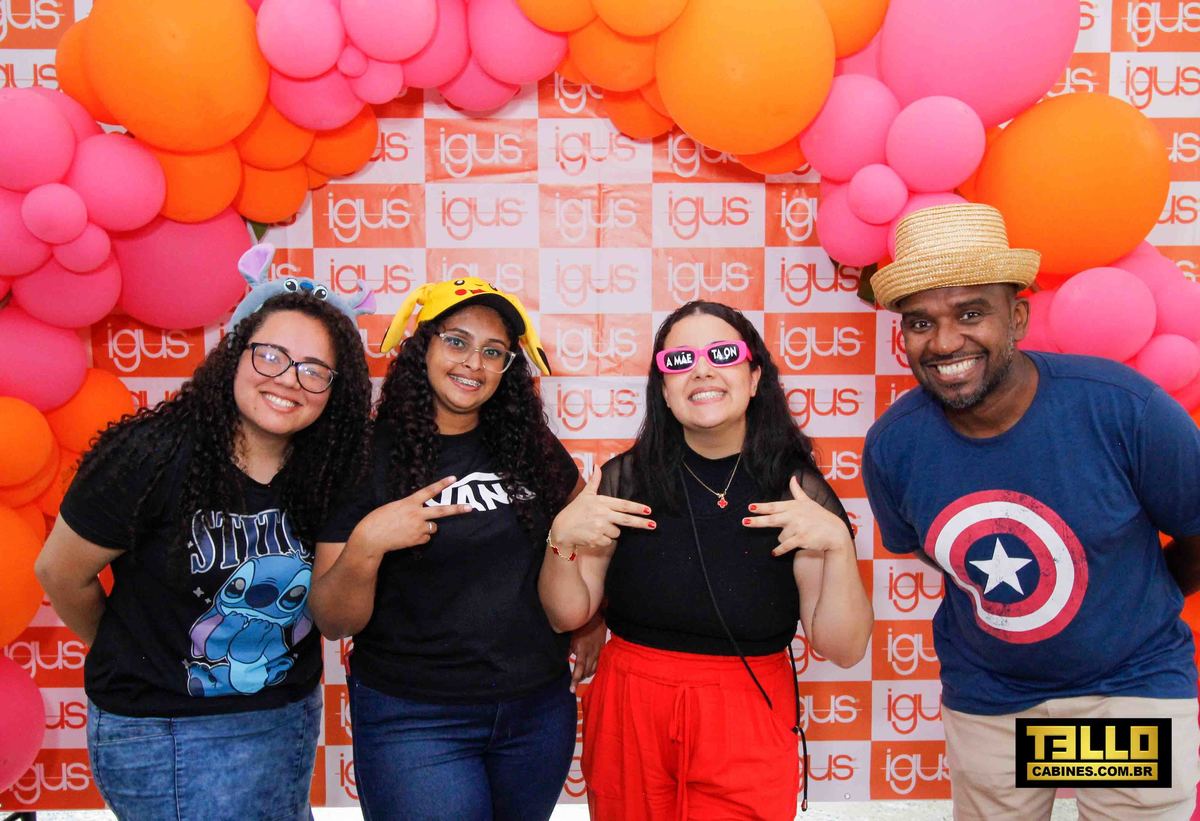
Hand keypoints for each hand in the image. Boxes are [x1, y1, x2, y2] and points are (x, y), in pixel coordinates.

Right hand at [355, 476, 473, 554]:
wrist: (372, 538)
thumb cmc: (378, 520)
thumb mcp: (394, 507)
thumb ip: (409, 507)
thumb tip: (420, 513)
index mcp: (409, 503)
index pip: (429, 491)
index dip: (442, 484)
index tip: (454, 478)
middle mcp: (416, 514)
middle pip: (442, 511)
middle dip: (457, 509)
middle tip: (470, 507)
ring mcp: (418, 528)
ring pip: (433, 527)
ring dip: (428, 527)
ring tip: (412, 528)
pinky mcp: (417, 540)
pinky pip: (426, 538)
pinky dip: (421, 538)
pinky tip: (408, 537)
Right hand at [550, 468, 654, 551]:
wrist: (562, 529)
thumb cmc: (575, 511)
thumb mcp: (585, 494)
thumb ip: (594, 481)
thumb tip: (597, 466)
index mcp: (602, 502)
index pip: (623, 505)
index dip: (637, 508)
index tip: (649, 511)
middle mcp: (602, 514)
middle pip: (627, 520)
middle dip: (642, 523)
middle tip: (654, 525)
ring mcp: (600, 528)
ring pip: (617, 533)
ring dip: (611, 532)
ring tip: (597, 527)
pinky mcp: (597, 539)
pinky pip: (609, 542)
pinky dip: (603, 540)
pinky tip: (593, 535)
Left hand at [569, 613, 606, 693]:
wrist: (597, 618)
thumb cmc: (582, 627)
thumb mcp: (571, 638)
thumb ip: (568, 650)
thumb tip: (562, 660)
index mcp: (582, 651)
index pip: (579, 669)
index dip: (575, 680)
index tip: (572, 690)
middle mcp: (591, 654)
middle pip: (586, 672)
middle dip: (580, 678)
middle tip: (573, 683)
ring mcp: (598, 653)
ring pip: (593, 670)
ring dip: (586, 674)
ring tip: (580, 676)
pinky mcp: (602, 651)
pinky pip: (598, 664)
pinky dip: (593, 669)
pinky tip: (589, 669)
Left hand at [744, 476, 855, 557]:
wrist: (835, 532)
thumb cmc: (821, 516)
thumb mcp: (808, 502)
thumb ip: (797, 491)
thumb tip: (792, 477)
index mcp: (793, 506)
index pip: (774, 506)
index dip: (761, 507)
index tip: (750, 507)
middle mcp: (794, 516)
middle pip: (771, 519)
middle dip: (757, 521)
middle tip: (744, 522)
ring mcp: (798, 528)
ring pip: (780, 536)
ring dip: (785, 539)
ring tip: (797, 536)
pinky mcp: (801, 539)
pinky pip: (785, 546)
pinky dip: (779, 550)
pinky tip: (774, 553)